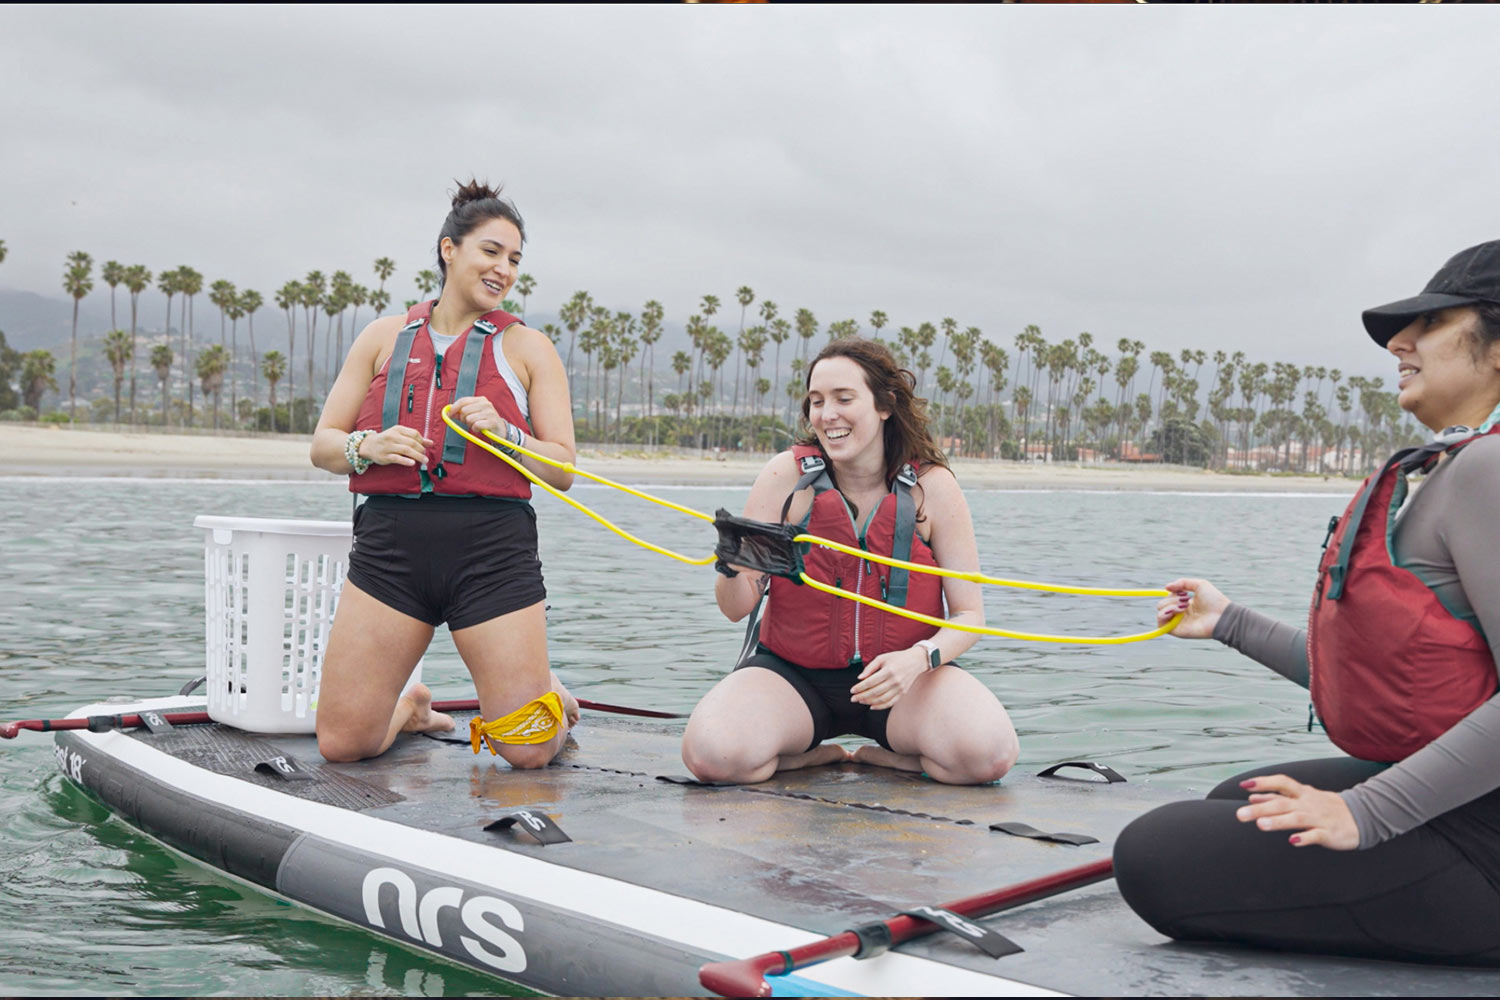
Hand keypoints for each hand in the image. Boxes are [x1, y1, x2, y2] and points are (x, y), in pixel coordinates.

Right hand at [362, 426, 430, 467]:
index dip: (422, 441)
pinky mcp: (385, 456)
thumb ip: (415, 438)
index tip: (424, 447)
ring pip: (406, 450)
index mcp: (398, 429)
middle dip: (421, 450)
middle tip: (425, 455)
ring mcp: (388, 446)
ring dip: (418, 456)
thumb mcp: (400, 436)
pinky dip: (406, 460)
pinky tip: (412, 463)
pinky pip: (397, 458)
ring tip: (424, 460)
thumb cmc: (387, 440)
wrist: (369, 445)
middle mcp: (393, 436)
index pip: (414, 434)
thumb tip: (431, 442)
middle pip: (412, 443)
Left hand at [450, 396, 512, 439]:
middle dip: (463, 419)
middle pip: (464, 410)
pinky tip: (481, 429)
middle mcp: (486, 404)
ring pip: (469, 419)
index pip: (463, 400)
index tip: (448, 414)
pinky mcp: (492, 421)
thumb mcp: (472, 415)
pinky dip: (476, 429)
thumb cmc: (484, 421)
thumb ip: (460, 413)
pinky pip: (476, 425)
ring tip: (477, 425)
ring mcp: (490, 412)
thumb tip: (448, 412)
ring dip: (471, 425)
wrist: (500, 430)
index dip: (453, 408)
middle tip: (469, 422)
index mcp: (480, 399)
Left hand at [849, 647, 928, 710]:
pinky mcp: (902, 693)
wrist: (916, 661)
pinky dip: (880, 706)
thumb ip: (870, 667)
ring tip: (861, 701)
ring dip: (869, 702)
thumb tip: (860, 678)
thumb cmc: (897, 658)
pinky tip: (872, 706)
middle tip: (853, 698)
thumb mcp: (882, 658)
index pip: (871, 682)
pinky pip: (890, 703)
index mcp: (888, 670)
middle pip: (875, 692)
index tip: (852, 690)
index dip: (860, 687)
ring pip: (882, 699)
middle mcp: (895, 681)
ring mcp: (899, 688)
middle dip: (862, 696)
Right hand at [1156, 577, 1229, 638]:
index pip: (1168, 598)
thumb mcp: (1199, 584)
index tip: (1184, 592)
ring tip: (1183, 606)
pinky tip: (1175, 611)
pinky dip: (1164, 614)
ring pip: (1160, 612)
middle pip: (1161, 605)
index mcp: (1184, 604)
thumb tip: (1166, 587)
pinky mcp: (1176, 631)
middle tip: (1185, 600)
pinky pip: (1160, 624)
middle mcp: (1179, 614)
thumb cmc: (1214, 600)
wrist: (1222, 616)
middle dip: (1170, 599)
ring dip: (1168, 606)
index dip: (1172, 593)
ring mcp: (1177, 623)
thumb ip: (1182, 582)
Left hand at [1235, 774, 1359, 849]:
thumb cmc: (1325, 807)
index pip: (1281, 783)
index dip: (1263, 782)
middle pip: (1282, 804)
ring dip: (1278, 821)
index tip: (1243, 786)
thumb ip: (1277, 798)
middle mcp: (1308, 804)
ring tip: (1261, 825)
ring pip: (1297, 818)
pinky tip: (1293, 841)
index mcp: (1302, 793)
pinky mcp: (1329, 833)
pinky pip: (1316, 835)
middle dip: (1260, 809)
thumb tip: (1251, 798)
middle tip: (1240, 815)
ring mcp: (1319, 818)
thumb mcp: (1302, 798)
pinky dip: (1305, 838)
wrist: (1362, 817)